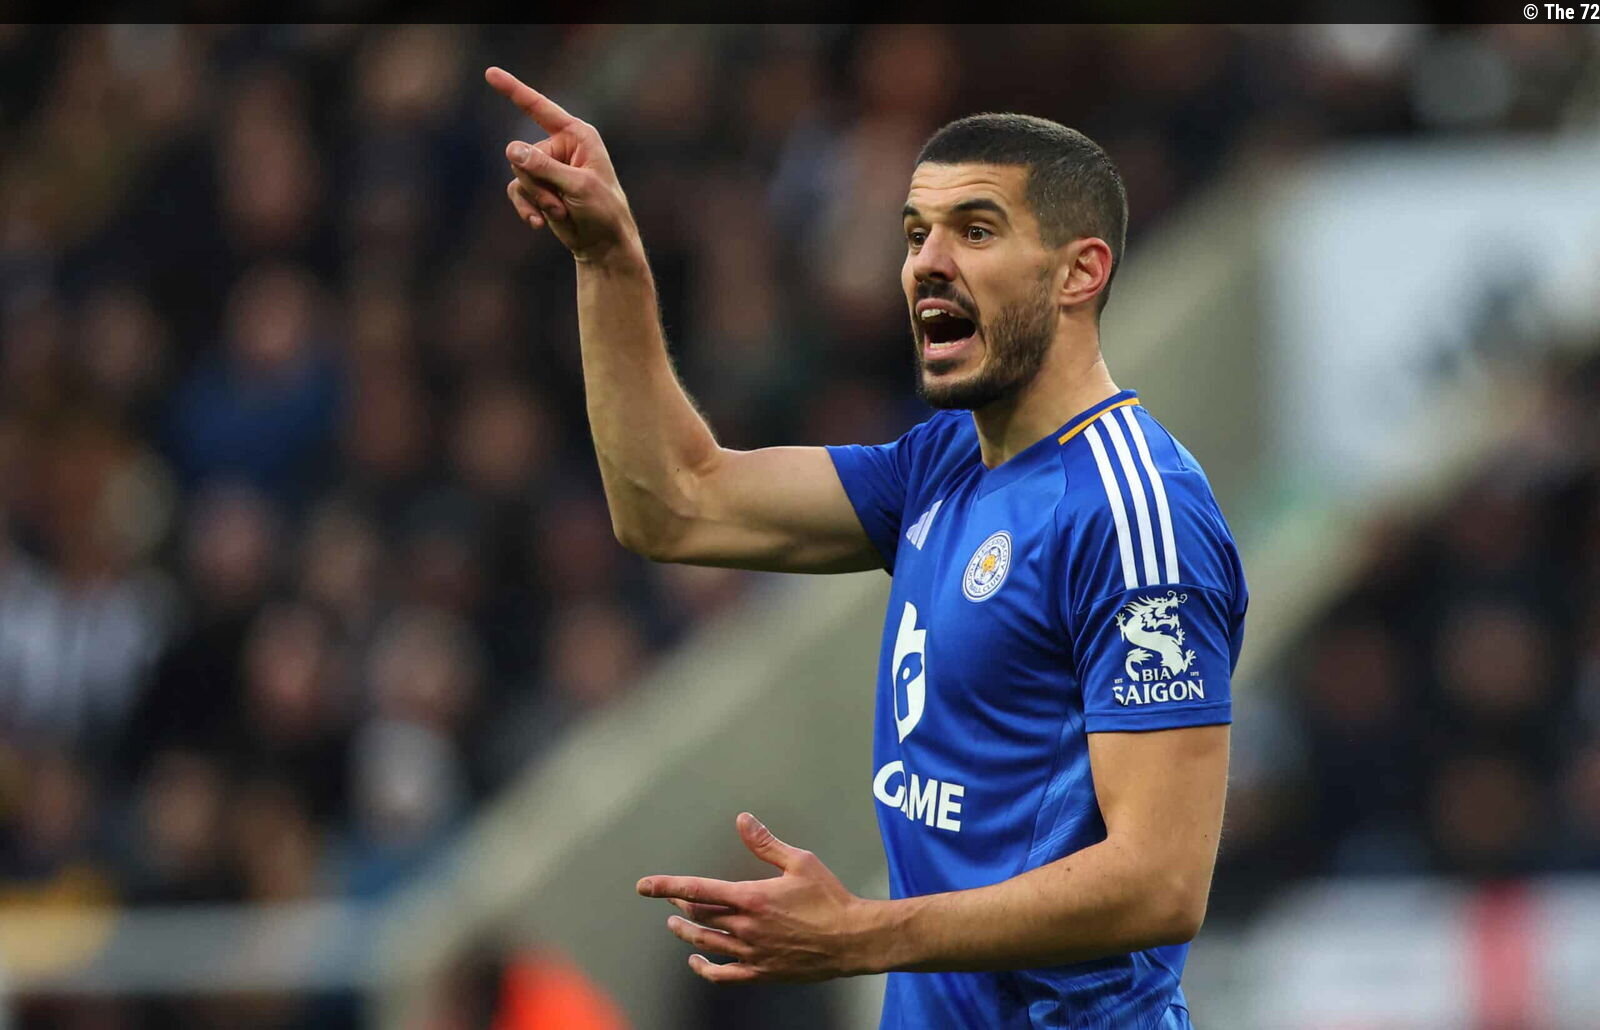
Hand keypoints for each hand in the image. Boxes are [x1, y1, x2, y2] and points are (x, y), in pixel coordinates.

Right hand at [485, 66, 638, 262]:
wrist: (603, 243)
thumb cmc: (603, 210)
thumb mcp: (578, 186)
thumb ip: (544, 167)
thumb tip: (510, 149)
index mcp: (577, 135)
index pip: (540, 108)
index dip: (514, 90)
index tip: (490, 73)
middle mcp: (559, 146)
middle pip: (522, 153)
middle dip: (537, 183)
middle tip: (562, 202)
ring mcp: (546, 167)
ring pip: (518, 174)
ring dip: (536, 198)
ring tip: (560, 212)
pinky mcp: (537, 187)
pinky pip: (516, 190)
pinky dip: (526, 207)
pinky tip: (539, 224)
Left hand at [636, 812, 882, 982]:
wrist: (852, 939)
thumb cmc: (829, 898)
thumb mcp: (800, 861)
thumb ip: (766, 843)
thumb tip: (743, 820)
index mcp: (751, 897)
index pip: (697, 890)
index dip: (667, 887)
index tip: (645, 886)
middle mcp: (745, 927)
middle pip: (699, 916)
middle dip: (680, 905)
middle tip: (672, 900)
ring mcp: (751, 952)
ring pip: (706, 944)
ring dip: (686, 934)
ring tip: (675, 926)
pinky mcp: (762, 972)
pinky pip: (724, 975)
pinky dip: (705, 969)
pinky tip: (697, 963)